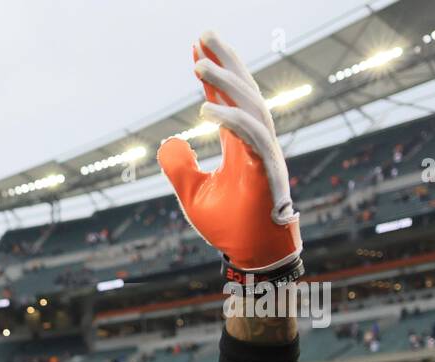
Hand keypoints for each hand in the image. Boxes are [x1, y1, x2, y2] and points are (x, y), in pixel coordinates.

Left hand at [157, 31, 300, 270]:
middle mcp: (253, 141)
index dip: (213, 73)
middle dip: (224, 61)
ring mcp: (262, 152)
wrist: (251, 254)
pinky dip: (231, 121)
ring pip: (248, 106)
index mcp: (238, 143)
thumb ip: (179, 166)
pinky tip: (207, 110)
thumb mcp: (192, 193)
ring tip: (198, 66)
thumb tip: (168, 141)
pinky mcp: (266, 169)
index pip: (225, 98)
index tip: (197, 46)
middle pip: (241, 91)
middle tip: (203, 35)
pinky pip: (251, 137)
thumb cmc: (228, 226)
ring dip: (224, 84)